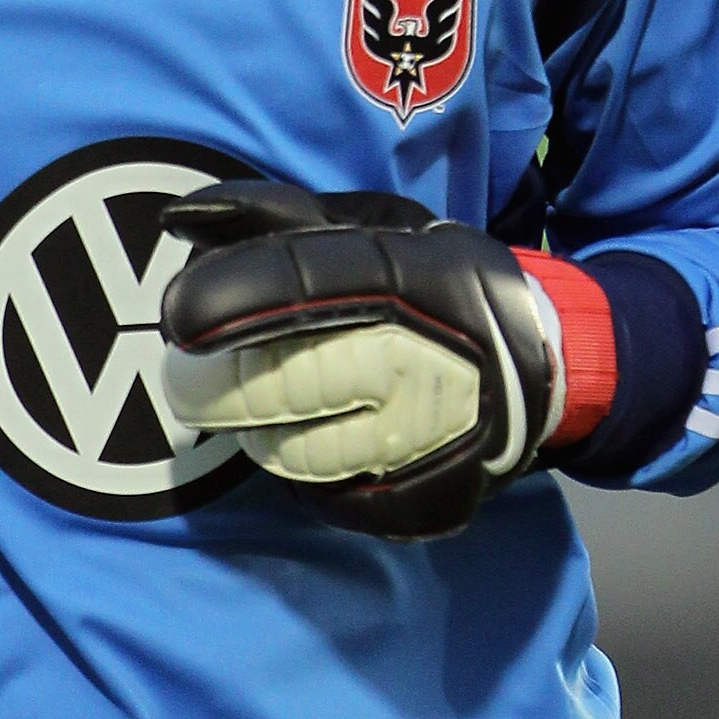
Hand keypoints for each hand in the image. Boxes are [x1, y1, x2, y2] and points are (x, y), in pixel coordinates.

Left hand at [159, 182, 562, 540]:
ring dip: (262, 434)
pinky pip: (337, 501)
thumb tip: (178, 220)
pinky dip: (307, 482)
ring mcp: (443, 435)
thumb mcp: (366, 227)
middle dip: (222, 388)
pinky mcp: (441, 496)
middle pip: (299, 384)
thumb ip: (271, 217)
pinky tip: (312, 443)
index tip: (178, 315)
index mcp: (417, 273)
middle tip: (186, 382)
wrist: (539, 358)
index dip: (240, 301)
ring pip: (306, 454)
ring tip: (261, 409)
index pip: (315, 284)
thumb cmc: (426, 282)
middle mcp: (437, 355)